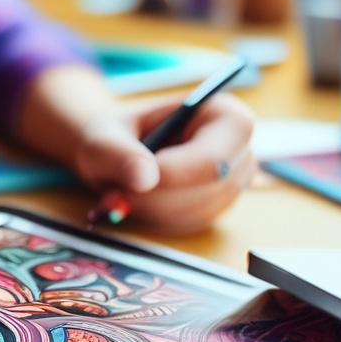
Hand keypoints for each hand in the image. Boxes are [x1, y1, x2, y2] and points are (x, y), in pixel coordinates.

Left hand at [19, 65, 255, 233]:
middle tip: (118, 190)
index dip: (175, 174)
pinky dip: (158, 220)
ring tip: (126, 188)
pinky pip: (191, 225)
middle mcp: (238, 150)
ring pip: (198, 212)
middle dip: (157, 196)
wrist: (110, 155)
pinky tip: (141, 201)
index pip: (215, 156)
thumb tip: (145, 178)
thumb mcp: (102, 139)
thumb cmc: (110, 137)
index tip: (138, 180)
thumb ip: (118, 154)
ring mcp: (232, 182)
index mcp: (223, 116)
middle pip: (208, 189)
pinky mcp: (217, 208)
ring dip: (154, 210)